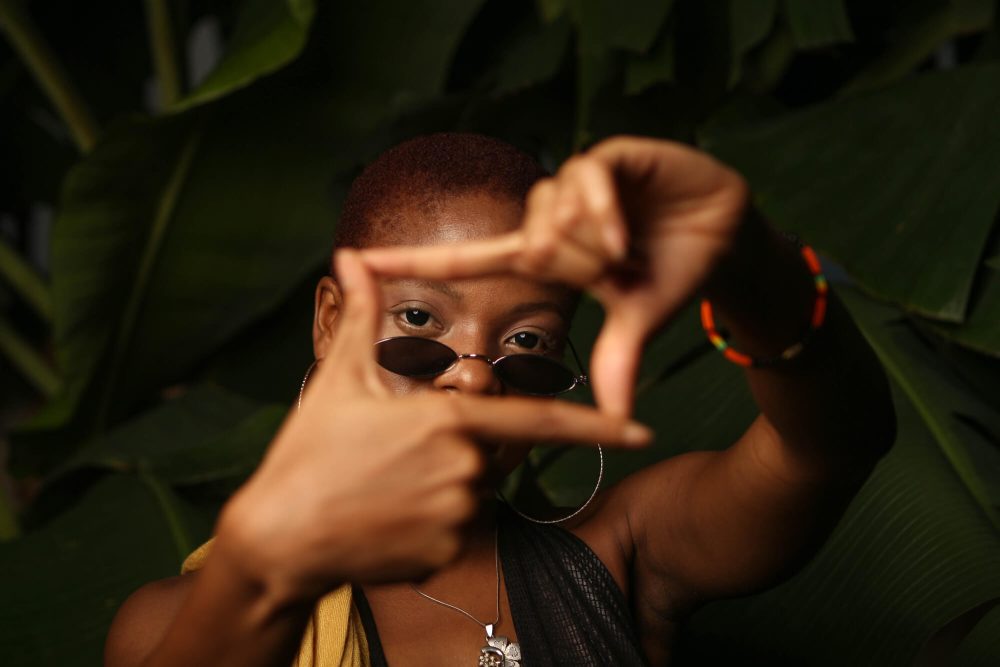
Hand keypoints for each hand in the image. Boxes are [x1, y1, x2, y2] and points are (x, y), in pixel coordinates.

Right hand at [218, 250, 651, 603]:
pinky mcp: (443, 553)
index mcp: (448, 419)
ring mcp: (456, 515)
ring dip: (443, 486)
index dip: (598, 426)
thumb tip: (350, 258)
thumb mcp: (340, 380)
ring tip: (385, 487)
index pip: (539, 420)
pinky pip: (455, 530)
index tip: (643, 429)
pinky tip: (385, 518)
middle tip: (402, 459)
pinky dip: (430, 523)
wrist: (277, 538)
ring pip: (473, 493)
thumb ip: (364, 317)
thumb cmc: (308, 454)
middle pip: (491, 455)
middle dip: (463, 451)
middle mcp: (464, 467)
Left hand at [361, 136, 749, 416]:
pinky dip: (607, 216)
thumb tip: (618, 417)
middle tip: (621, 272)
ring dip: (597, 247)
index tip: (351, 260)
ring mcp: (578, 184)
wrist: (727, 237)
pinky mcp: (609, 157)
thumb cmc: (673, 275)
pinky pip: (587, 183)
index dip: (410, 262)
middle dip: (582, 271)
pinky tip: (629, 237)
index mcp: (543, 253)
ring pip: (555, 218)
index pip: (466, 259)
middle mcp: (551, 216)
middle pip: (532, 246)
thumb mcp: (638, 320)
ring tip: (631, 251)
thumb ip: (618, 357)